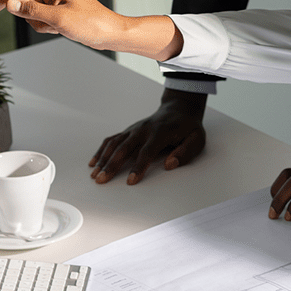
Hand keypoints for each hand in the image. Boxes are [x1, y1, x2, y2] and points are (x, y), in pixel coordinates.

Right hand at [0, 0, 182, 59]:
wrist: (111, 34)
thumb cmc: (90, 24)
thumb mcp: (58, 19)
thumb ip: (32, 11)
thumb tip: (9, 3)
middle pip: (25, 1)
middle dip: (31, 17)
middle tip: (50, 25)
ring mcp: (57, 0)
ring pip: (33, 13)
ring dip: (40, 24)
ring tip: (59, 28)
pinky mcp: (60, 11)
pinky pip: (43, 19)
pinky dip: (47, 27)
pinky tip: (62, 30)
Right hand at [90, 89, 207, 184]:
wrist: (178, 109)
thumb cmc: (188, 127)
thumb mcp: (196, 139)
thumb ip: (185, 152)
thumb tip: (169, 165)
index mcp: (160, 132)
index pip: (147, 151)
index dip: (138, 167)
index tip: (130, 181)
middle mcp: (143, 129)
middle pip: (124, 148)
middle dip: (112, 165)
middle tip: (102, 180)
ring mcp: (134, 129)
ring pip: (115, 143)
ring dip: (103, 159)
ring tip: (94, 175)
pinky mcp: (129, 130)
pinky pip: (112, 139)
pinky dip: (101, 150)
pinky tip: (93, 162)